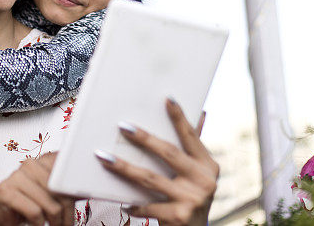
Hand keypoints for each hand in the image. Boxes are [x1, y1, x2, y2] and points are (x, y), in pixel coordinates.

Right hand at [0, 152, 74, 225]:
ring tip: (55, 225)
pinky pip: (34, 211)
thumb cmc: (28, 202)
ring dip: (55, 221)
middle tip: (66, 224)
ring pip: (49, 204)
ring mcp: (16, 176)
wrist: (1, 211)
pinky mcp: (5, 190)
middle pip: (60, 191)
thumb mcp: (52, 195)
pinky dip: (39, 222)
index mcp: (44, 160)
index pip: (67, 174)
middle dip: (66, 212)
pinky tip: (38, 223)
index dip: (75, 193)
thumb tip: (89, 191)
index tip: (79, 203)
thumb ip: (68, 190)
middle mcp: (30, 164)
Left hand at [95, 99, 219, 225]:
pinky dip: (133, 203)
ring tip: (105, 157)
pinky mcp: (178, 217)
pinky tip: (122, 201)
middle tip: (123, 126)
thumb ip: (194, 147)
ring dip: (125, 167)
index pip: (191, 136)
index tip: (167, 99)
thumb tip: (202, 113)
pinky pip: (148, 205)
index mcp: (208, 165)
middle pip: (169, 153)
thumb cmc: (192, 197)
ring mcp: (191, 199)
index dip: (179, 118)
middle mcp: (204, 181)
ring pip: (151, 178)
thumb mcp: (199, 173)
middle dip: (144, 138)